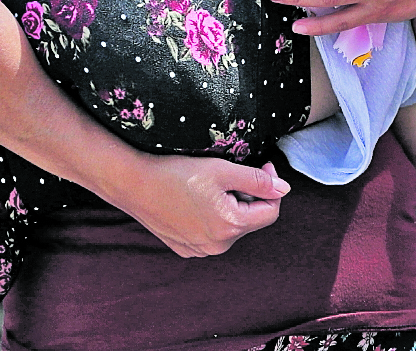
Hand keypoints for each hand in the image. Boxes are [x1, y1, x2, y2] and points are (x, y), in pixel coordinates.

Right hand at [108, 155, 289, 257]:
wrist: (132, 183)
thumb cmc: (175, 173)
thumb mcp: (223, 170)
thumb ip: (257, 180)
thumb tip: (283, 189)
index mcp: (230, 227)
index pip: (271, 211)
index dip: (271, 186)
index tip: (262, 166)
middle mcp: (216, 246)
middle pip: (250, 219)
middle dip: (248, 195)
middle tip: (230, 173)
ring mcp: (198, 250)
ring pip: (230, 226)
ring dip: (230, 206)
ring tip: (209, 186)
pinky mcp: (184, 248)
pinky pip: (210, 233)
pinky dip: (211, 216)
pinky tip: (195, 199)